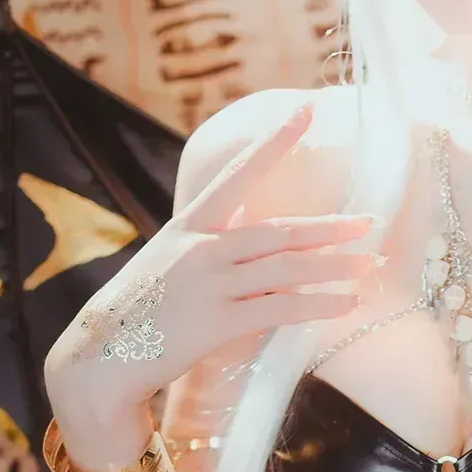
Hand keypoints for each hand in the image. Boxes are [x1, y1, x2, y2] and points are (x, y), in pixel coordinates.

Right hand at [43, 102, 374, 440]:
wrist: (102, 357)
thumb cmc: (140, 312)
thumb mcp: (169, 262)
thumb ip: (208, 238)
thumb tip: (245, 216)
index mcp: (189, 226)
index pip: (238, 175)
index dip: (274, 144)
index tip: (306, 114)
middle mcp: (202, 248)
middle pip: (278, 232)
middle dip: (328, 228)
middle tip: (368, 222)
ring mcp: (210, 284)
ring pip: (286, 269)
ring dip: (333, 266)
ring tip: (369, 263)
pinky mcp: (217, 322)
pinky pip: (280, 309)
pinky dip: (317, 305)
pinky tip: (346, 303)